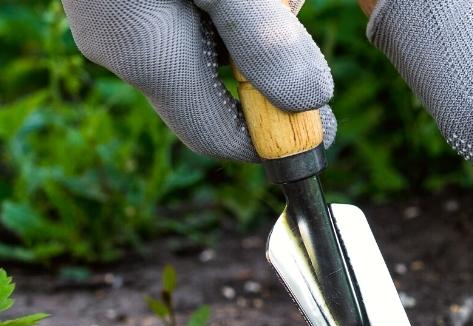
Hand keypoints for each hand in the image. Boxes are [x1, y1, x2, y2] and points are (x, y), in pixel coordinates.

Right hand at [61, 0, 336, 161]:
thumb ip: (265, 40)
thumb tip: (309, 103)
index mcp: (149, 58)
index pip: (220, 138)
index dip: (278, 136)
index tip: (326, 117)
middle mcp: (124, 48)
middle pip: (220, 89)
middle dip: (266, 59)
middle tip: (286, 9)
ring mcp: (119, 18)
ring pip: (210, 45)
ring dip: (253, 17)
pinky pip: (193, 14)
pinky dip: (229, 2)